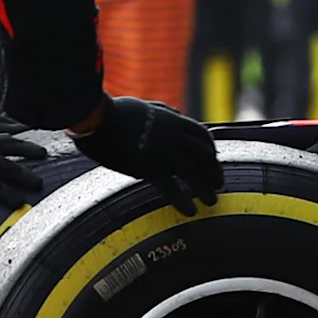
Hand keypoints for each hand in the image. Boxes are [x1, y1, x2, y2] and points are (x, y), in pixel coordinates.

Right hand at [74, 96, 222, 207]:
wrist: (98, 119)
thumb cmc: (115, 111)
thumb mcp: (144, 106)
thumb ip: (162, 111)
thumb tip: (176, 113)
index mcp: (172, 121)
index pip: (201, 134)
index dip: (210, 148)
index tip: (212, 158)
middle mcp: (174, 137)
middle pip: (204, 156)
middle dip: (214, 170)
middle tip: (218, 183)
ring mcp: (164, 153)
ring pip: (194, 174)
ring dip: (206, 189)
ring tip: (211, 201)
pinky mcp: (150, 169)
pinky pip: (172, 189)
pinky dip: (183, 201)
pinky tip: (190, 211)